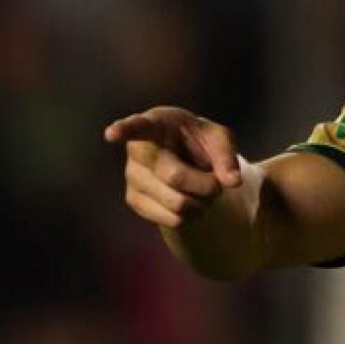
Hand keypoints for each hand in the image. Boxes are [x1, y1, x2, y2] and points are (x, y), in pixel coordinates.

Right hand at [104, 106, 241, 228]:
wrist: (183, 156)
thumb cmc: (198, 140)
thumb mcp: (218, 138)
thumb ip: (227, 155)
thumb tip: (232, 182)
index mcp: (155, 124)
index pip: (138, 126)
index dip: (124, 130)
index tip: (111, 134)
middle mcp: (136, 150)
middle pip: (175, 177)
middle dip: (207, 184)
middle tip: (217, 181)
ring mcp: (131, 176)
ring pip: (177, 203)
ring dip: (203, 202)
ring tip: (203, 189)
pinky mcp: (134, 200)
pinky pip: (173, 219)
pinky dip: (193, 215)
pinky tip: (191, 200)